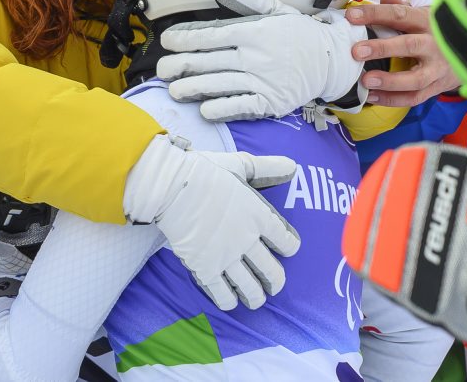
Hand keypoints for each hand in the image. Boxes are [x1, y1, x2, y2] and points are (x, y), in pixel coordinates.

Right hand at [124, 134, 299, 310]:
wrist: (173, 186)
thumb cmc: (205, 172)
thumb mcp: (241, 164)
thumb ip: (268, 168)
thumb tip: (293, 166)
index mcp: (259, 216)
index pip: (286, 241)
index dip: (290, 247)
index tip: (287, 249)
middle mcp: (248, 240)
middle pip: (271, 271)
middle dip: (275, 281)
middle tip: (274, 284)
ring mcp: (227, 257)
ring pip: (250, 288)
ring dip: (256, 297)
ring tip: (256, 299)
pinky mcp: (205, 268)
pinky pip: (222, 294)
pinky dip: (229, 301)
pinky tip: (230, 301)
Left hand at [158, 0, 367, 121]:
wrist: (333, 60)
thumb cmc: (301, 35)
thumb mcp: (277, 11)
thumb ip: (247, 2)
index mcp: (254, 32)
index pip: (212, 35)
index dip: (186, 39)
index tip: (167, 42)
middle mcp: (255, 56)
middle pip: (209, 61)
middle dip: (180, 66)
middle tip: (161, 70)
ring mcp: (263, 80)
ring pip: (219, 84)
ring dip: (193, 88)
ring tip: (174, 91)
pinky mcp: (271, 102)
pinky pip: (240, 106)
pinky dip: (221, 108)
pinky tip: (204, 109)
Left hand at [346, 0, 459, 106]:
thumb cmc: (437, 31)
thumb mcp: (423, 15)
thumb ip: (402, 7)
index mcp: (427, 22)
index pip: (400, 15)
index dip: (375, 14)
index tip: (351, 16)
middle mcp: (434, 44)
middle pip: (409, 46)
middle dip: (382, 48)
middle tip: (356, 52)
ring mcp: (437, 69)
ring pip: (415, 78)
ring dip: (389, 81)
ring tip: (366, 81)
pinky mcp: (437, 87)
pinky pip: (415, 97)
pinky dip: (393, 100)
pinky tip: (372, 97)